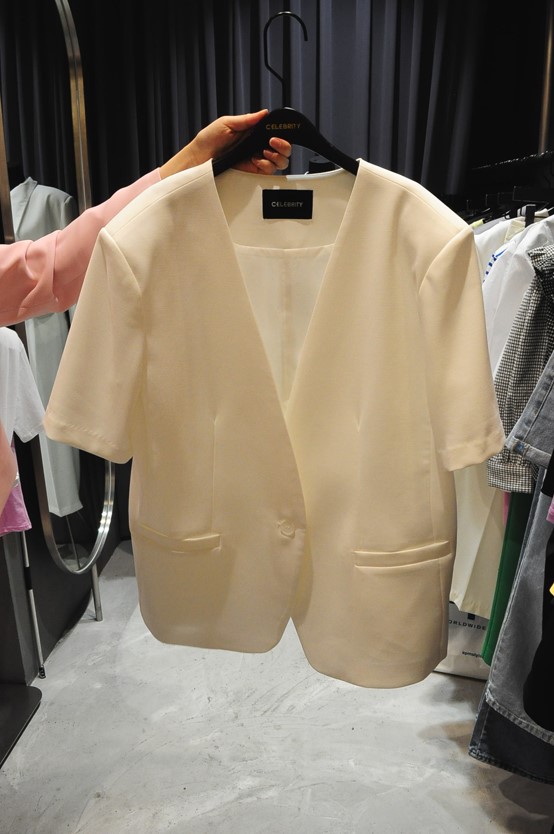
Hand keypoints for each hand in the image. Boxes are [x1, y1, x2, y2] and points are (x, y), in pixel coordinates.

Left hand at [160, 110, 291, 178]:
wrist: (198, 158)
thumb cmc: (208, 140)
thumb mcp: (227, 123)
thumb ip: (247, 119)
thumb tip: (263, 113)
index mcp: (253, 133)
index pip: (275, 133)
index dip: (281, 134)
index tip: (276, 133)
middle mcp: (257, 146)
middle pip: (282, 149)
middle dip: (283, 146)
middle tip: (273, 143)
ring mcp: (256, 160)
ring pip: (279, 162)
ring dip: (276, 157)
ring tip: (264, 152)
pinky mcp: (252, 172)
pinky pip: (268, 172)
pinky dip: (266, 166)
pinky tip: (257, 161)